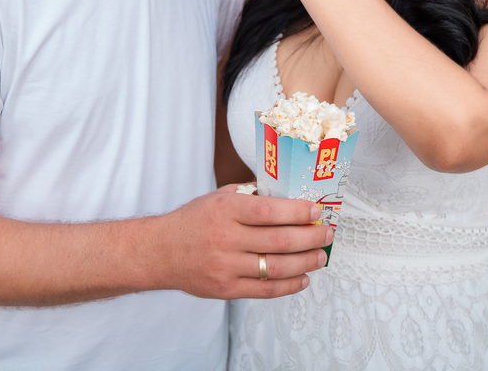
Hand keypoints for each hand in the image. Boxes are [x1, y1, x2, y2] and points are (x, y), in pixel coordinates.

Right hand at [150, 185, 331, 299]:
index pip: (271, 211)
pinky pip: (266, 290)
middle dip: (311, 237)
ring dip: (306, 262)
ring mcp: (226, 266)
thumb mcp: (218, 197)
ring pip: (277, 267)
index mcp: (225, 210)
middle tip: (327, 234)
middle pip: (280, 241)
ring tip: (321, 256)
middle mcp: (226, 238)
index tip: (317, 212)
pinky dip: (290, 285)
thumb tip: (288, 196)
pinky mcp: (226, 289)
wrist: (160, 252)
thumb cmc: (193, 221)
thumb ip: (250, 196)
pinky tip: (303, 277)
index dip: (299, 212)